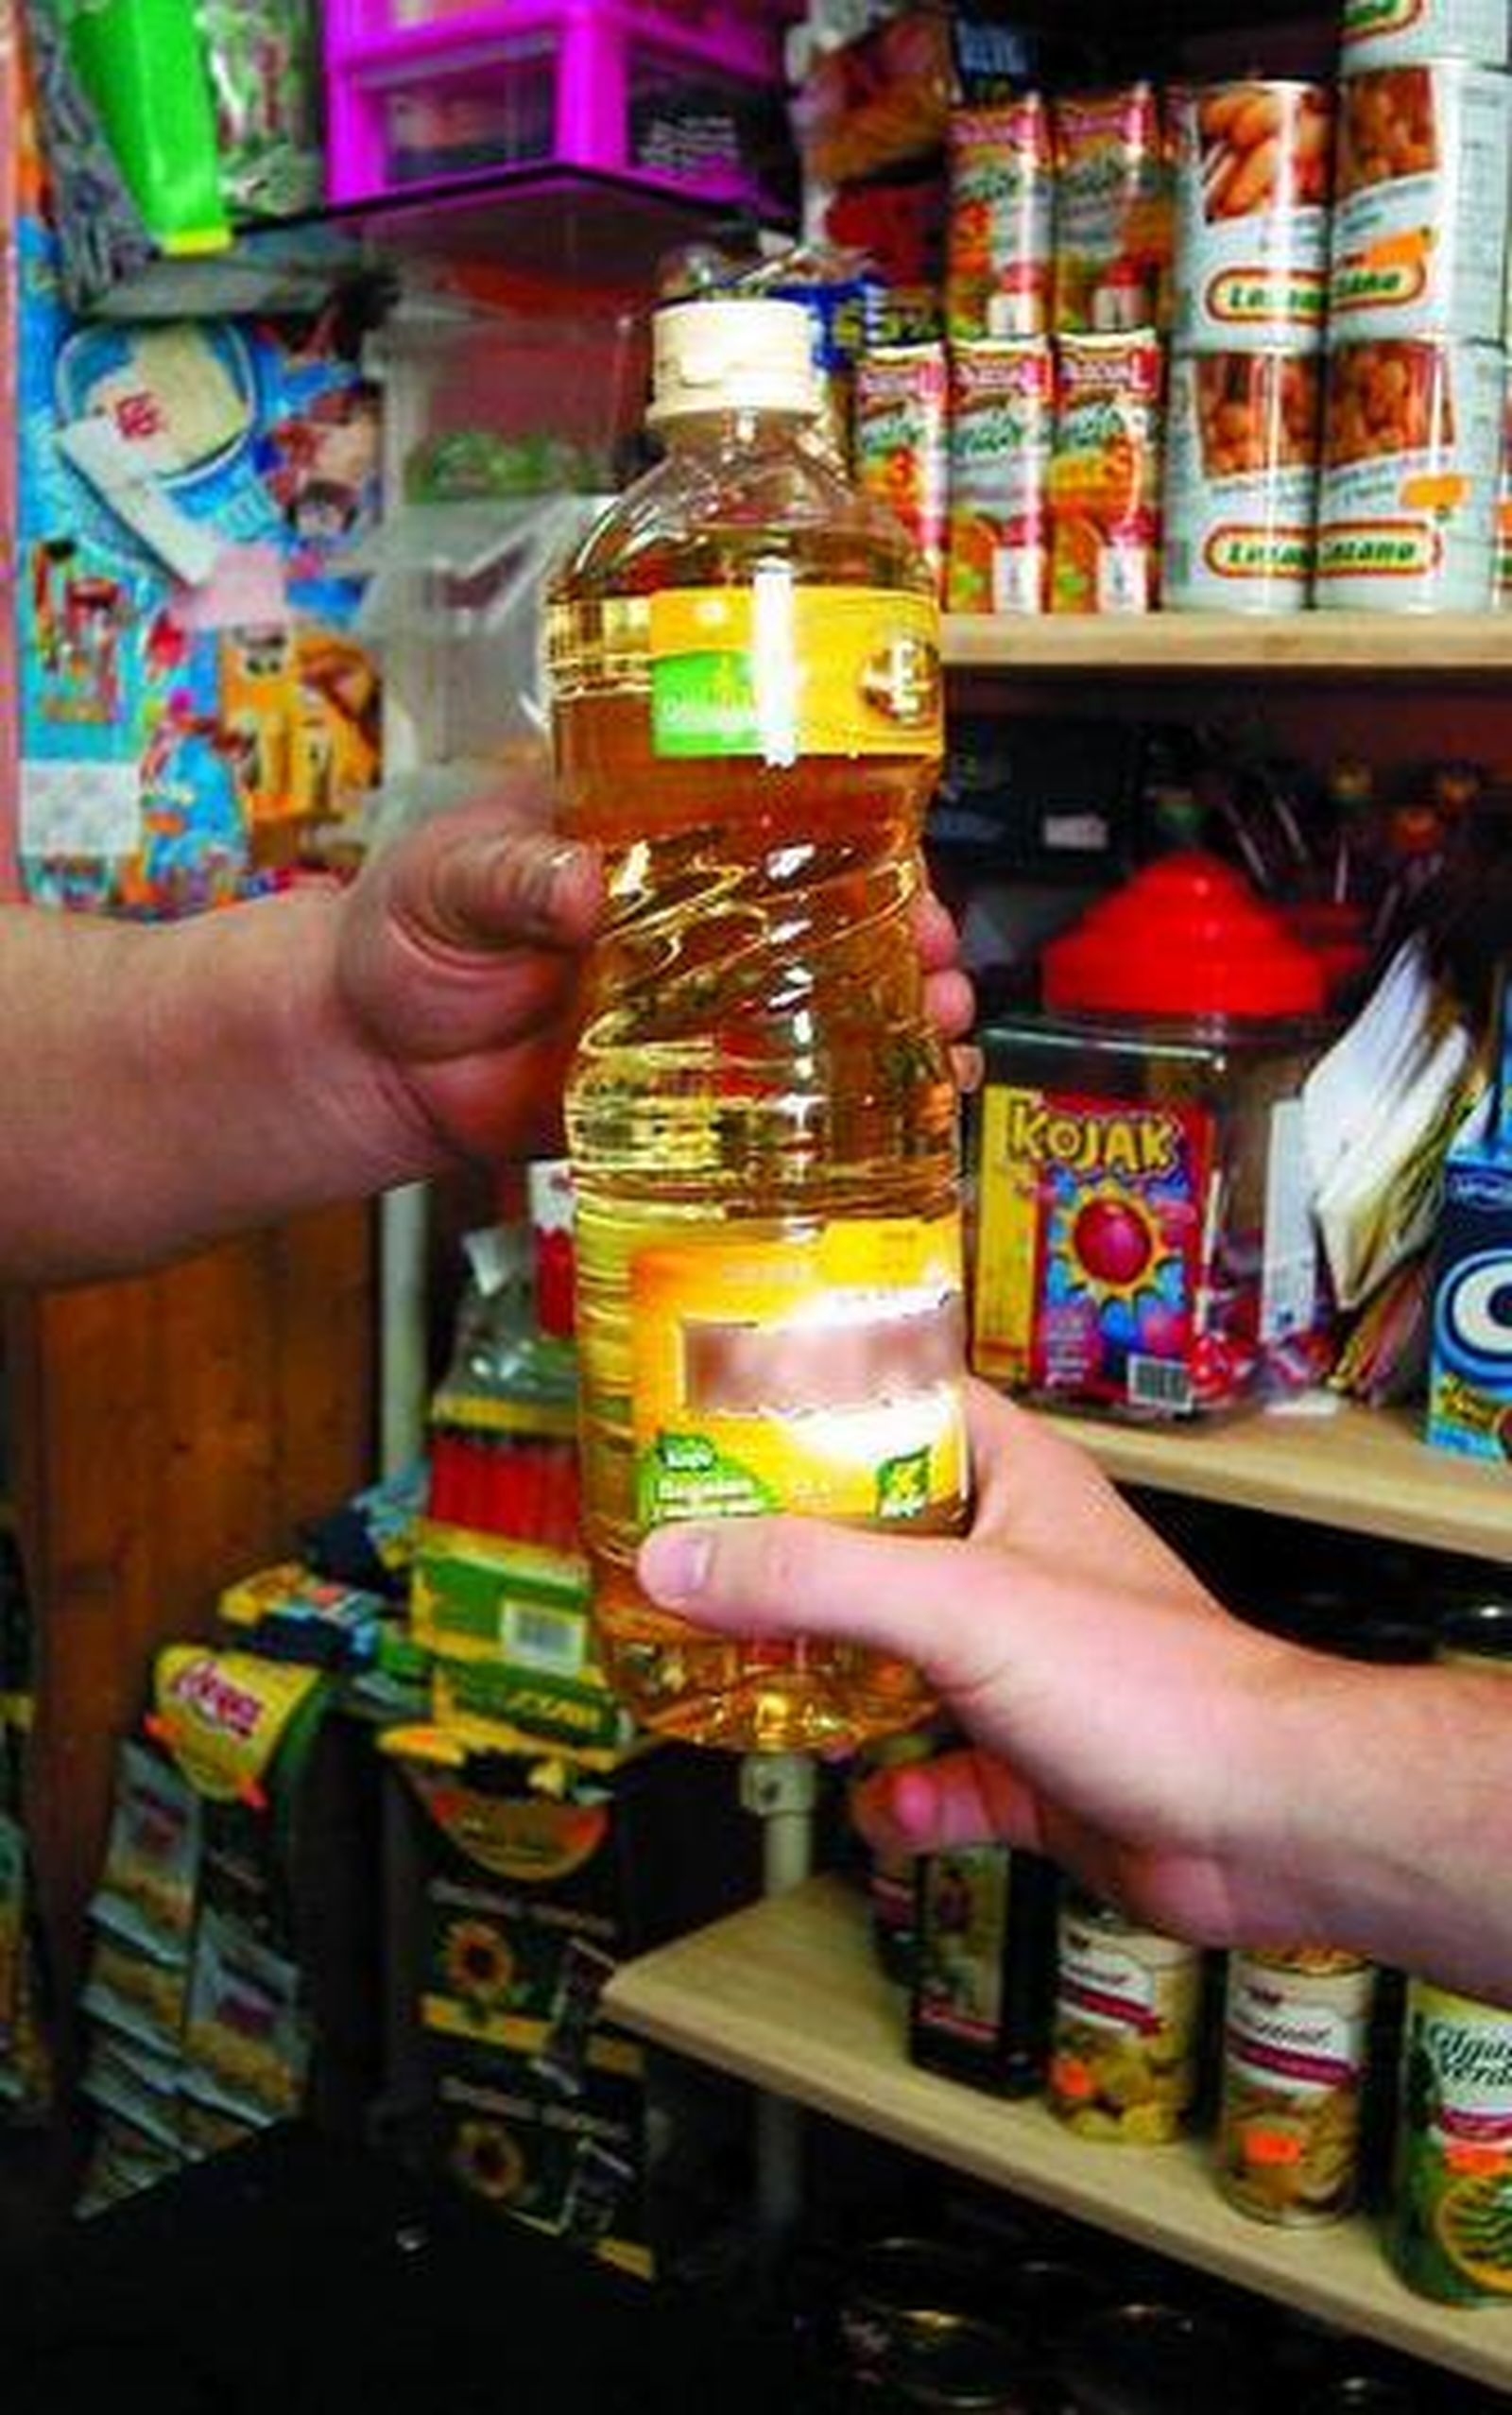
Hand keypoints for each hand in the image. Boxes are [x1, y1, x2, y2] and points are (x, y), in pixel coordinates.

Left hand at [332, 781, 976, 1169]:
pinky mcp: (681, 1092)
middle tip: (942, 958)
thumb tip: (579, 886)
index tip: (905, 859)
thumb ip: (509, 878)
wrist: (365, 1062)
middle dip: (907, 933)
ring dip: (897, 1016)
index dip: (857, 834)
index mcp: (652, 836)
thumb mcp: (447, 881)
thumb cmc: (404, 937)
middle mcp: (695, 918)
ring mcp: (697, 1007)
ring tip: (942, 1030)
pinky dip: (843, 1104)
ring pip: (823, 1005)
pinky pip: (777, 1097)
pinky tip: (902, 1109)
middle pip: (831, 914)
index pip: (777, 816)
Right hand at [637, 1380, 1315, 1950]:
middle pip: (877, 1540)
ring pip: (897, 1661)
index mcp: (1012, 1481)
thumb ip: (813, 1575)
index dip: (813, 1404)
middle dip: (793, 1565)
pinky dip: (904, 1795)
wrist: (1263, 1821)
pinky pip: (938, 1773)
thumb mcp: (956, 1602)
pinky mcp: (1032, 1763)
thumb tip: (683, 1558)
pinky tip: (887, 1805)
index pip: (900, 1403)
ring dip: (834, 1686)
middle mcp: (1015, 1561)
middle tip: (702, 1569)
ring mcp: (1023, 1666)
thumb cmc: (1155, 1681)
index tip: (719, 1420)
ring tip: (760, 1688)